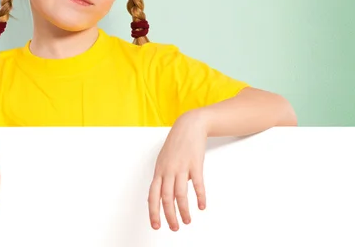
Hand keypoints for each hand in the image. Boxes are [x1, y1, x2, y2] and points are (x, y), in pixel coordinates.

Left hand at [148, 111, 207, 230]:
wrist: (189, 126)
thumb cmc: (176, 144)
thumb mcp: (164, 160)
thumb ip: (162, 177)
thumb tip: (161, 196)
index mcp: (159, 171)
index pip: (152, 195)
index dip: (153, 211)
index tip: (156, 225)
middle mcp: (168, 170)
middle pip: (165, 197)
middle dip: (169, 215)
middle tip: (174, 228)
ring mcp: (181, 166)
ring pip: (180, 193)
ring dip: (183, 210)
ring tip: (187, 221)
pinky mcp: (195, 163)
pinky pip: (197, 183)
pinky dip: (199, 196)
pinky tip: (202, 206)